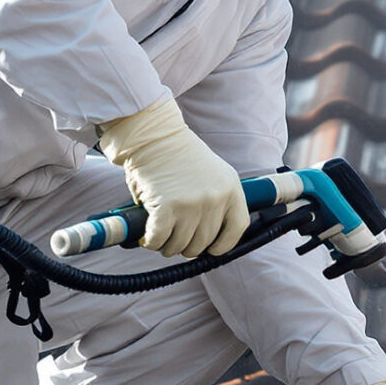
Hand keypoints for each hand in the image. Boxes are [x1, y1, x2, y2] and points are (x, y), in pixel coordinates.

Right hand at [95, 100, 247, 257]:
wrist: (154, 135)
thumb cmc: (180, 156)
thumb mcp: (213, 174)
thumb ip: (217, 200)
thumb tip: (208, 238)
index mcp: (231, 189)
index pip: (237, 228)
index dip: (224, 244)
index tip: (212, 249)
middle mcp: (215, 199)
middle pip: (204, 241)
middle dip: (188, 246)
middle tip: (175, 240)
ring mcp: (191, 204)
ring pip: (181, 245)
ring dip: (168, 247)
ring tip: (161, 239)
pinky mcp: (166, 207)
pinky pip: (160, 239)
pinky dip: (152, 242)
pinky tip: (148, 237)